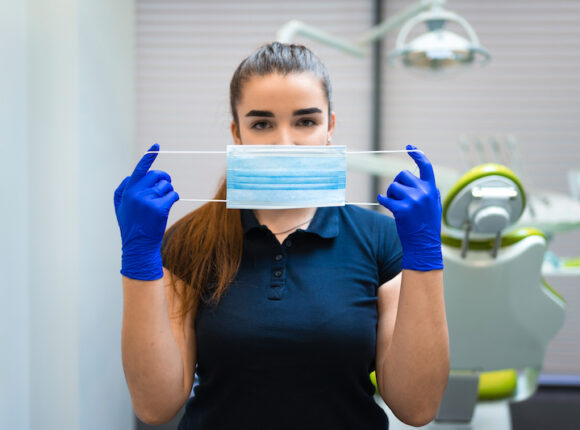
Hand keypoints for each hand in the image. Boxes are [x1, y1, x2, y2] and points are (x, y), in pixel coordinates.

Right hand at [114, 143, 178, 279]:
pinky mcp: (159, 208)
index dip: (149, 156)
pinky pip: (173, 194)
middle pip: (157, 175)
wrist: (138, 246)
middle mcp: (136, 193)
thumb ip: (124, 189)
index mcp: (127, 190)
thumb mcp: (121, 206)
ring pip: (166, 185)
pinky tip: (168, 206)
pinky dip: (174, 198)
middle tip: (165, 186)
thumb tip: (132, 174)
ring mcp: (147, 200)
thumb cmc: (131, 226)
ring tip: (162, 203)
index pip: (139, 169)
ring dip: (168, 191)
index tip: (156, 145)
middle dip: (164, 179)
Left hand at [377, 145, 442, 270]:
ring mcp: (413, 201)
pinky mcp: (401, 209)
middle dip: (398, 183)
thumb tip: (415, 178)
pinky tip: (385, 204)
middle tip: (399, 197)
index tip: (409, 147)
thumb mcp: (433, 206)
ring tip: (397, 206)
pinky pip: (385, 198)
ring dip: (391, 194)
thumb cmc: (426, 226)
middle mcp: (424, 193)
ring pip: (393, 186)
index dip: (417, 155)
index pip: (426, 166)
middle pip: (403, 174)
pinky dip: (382, 200)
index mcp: (432, 190)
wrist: (424, 245)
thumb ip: (427, 191)